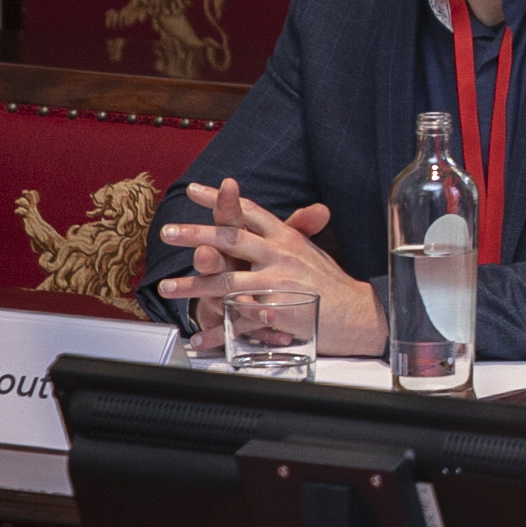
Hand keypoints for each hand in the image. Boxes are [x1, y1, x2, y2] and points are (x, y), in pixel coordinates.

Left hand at [155, 178, 385, 355]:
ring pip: (227, 282)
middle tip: (168, 232)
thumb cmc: (330, 282)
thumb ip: (296, 229)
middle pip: (232, 239)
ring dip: (194, 285)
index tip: (194, 190)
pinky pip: (239, 320)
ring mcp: (278, 284)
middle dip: (196, 234)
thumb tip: (302, 207)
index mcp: (285, 238)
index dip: (221, 198)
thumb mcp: (310, 250)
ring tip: (168, 287)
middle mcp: (280, 255)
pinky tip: (198, 336)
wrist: (357, 314)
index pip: (249, 212)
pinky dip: (217, 330)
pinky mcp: (277, 312)